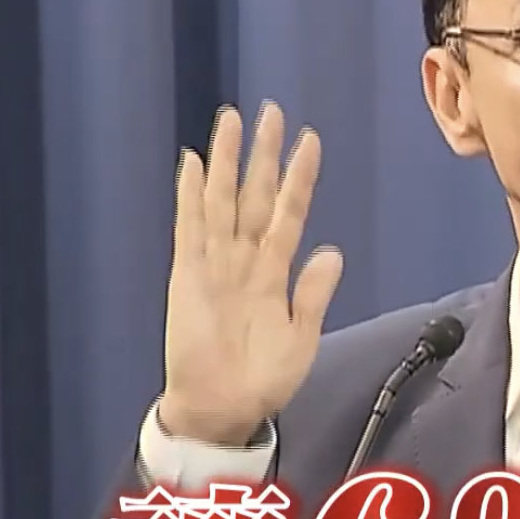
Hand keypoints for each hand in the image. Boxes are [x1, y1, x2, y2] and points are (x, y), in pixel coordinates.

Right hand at [157, 102, 342, 444]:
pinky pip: (190, 228)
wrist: (225, 408)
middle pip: (254, 195)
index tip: (310, 140)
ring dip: (226, 161)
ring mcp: (215, 263)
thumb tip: (332, 251)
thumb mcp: (303, 335)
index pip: (289, 213)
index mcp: (275, 271)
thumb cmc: (263, 376)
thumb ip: (315, 293)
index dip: (299, 178)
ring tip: (231, 120)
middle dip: (262, 154)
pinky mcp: (187, 275)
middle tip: (270, 111)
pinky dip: (190, 196)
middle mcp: (244, 259)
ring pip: (222, 200)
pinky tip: (191, 163)